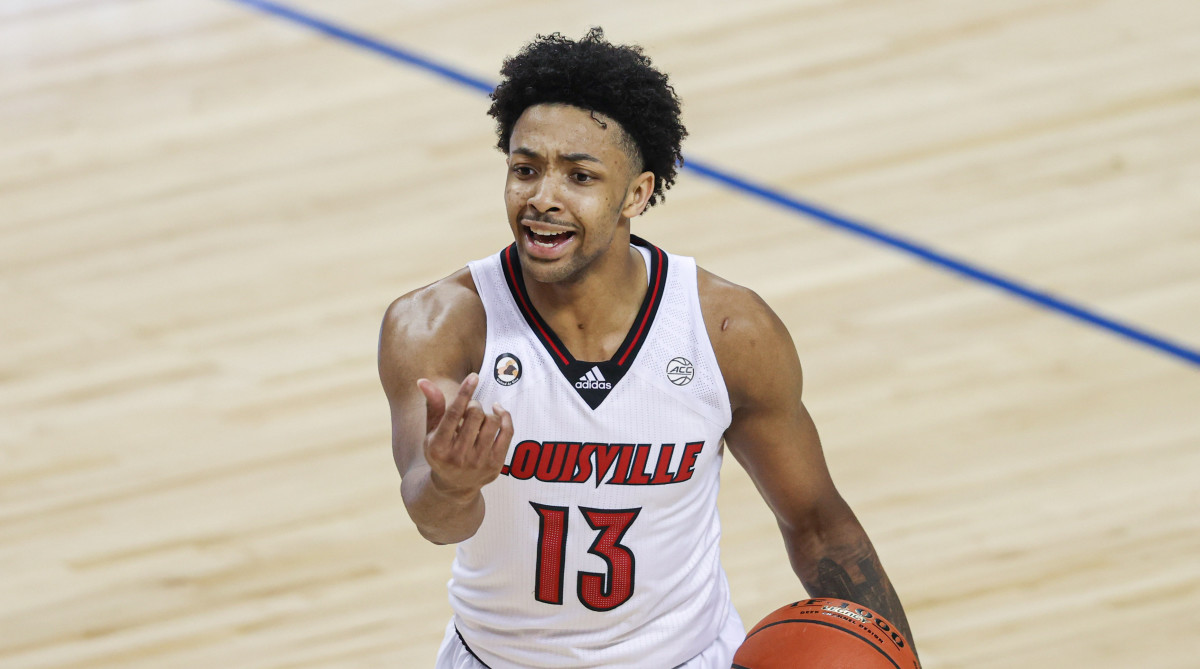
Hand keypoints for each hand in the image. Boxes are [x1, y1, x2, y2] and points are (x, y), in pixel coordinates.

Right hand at [417, 373, 513, 497]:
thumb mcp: (432, 431)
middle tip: (470, 409)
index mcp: (437, 447)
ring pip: (492, 421)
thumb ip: (432, 406)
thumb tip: (423, 381)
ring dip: (487, 412)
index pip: (453, 414)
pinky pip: (507, 432)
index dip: (464, 392)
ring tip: (480, 416)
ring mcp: (478, 463)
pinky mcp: (495, 466)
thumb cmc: (442, 451)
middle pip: (475, 414)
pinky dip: (504, 416)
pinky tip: (498, 412)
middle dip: (474, 405)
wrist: (454, 486)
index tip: (474, 376)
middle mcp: (457, 457)